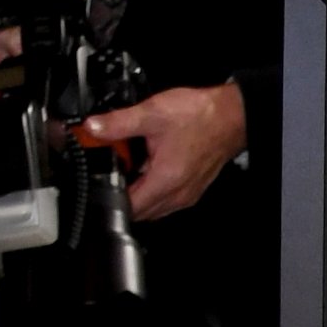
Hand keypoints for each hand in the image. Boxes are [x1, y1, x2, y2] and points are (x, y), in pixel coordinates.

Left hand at [97, 77, 247, 219]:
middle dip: (124, 194)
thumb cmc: (201, 116)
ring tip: (133, 168)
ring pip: (154, 208)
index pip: (129, 207)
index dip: (110, 195)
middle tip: (118, 169)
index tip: (103, 177)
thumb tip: (94, 128)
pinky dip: (154, 189)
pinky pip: (166, 200)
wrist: (232, 115)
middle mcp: (178, 195)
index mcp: (165, 181)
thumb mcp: (152, 114)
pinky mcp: (193, 189)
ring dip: (140, 194)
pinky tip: (151, 167)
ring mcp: (187, 194)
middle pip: (140, 212)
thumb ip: (119, 122)